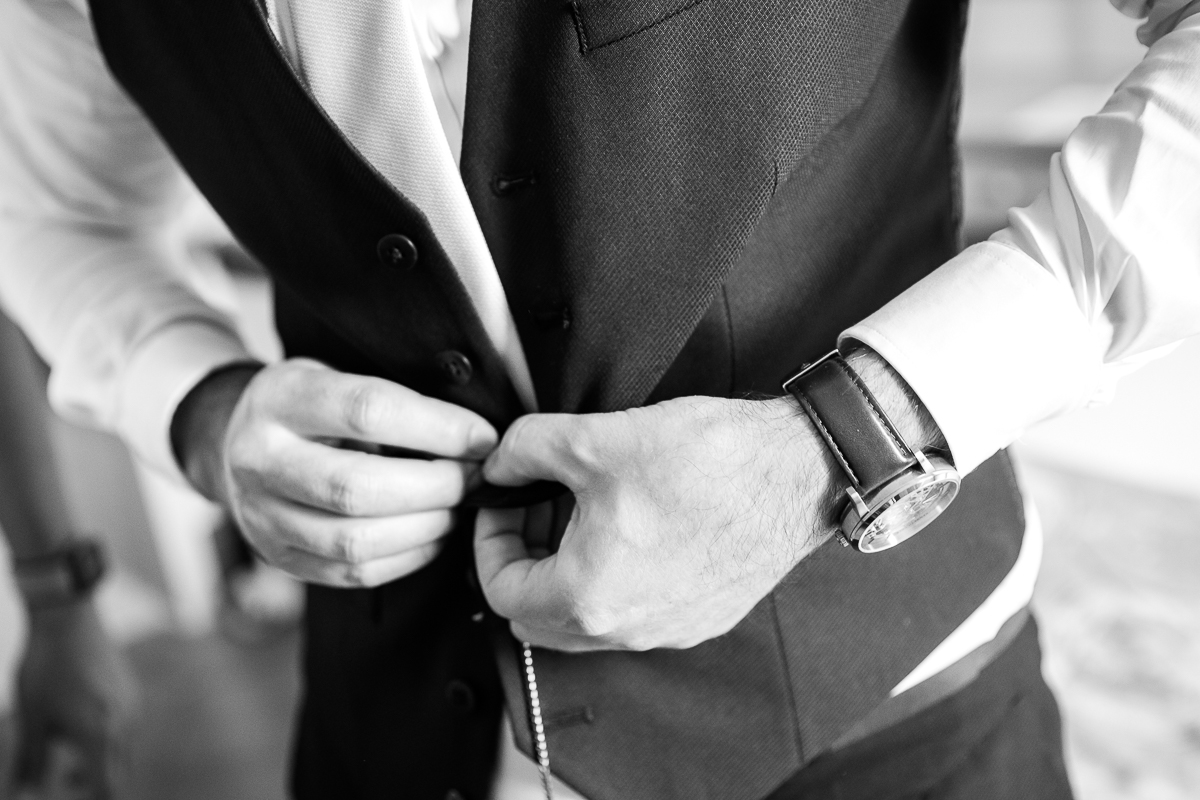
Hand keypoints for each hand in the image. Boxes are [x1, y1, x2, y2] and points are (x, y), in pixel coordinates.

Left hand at [16, 600, 134, 798]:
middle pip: (118, 775)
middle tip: (65, 781)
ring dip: (99, 763)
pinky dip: (105, 740)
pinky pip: (124, 728)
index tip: (72, 795)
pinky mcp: (131, 691)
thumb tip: (25, 792)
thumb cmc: (45, 668)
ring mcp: (132, 706)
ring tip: (66, 758)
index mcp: (100, 736)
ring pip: (122, 751)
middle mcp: (124, 724)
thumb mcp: (31, 719)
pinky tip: (78, 725)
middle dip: (93, 786)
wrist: (69, 617)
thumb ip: (30, 761)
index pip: (106, 790)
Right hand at [175, 359, 497, 586]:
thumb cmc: (310, 405)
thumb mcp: (338, 373)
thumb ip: (395, 393)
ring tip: (457, 507)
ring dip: (426, 527)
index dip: (437, 427)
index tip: (482, 437)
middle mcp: (261, 461)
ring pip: (354, 541)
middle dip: (436, 486)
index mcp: (281, 399)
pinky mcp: (281, 558)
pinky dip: (408, 556)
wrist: (236, 442)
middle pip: (357, 488)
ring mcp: (263, 517)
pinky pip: (354, 573)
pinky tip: (433, 532)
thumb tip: (477, 429)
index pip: (366, 412)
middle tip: (474, 479)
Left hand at [474, 396, 841, 651]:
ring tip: (582, 513)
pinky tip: (631, 528)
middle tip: (535, 510)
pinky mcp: (703, 619)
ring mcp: (669, 630)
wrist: (797, 470)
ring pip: (587, 622)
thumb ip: (524, 450)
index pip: (501, 593)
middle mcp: (627, 630)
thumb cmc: (706, 460)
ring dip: (568, 573)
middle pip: (538, 619)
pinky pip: (635, 615)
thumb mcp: (593, 439)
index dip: (489, 542)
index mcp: (588, 597)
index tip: (504, 505)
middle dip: (525, 563)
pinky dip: (614, 582)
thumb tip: (498, 464)